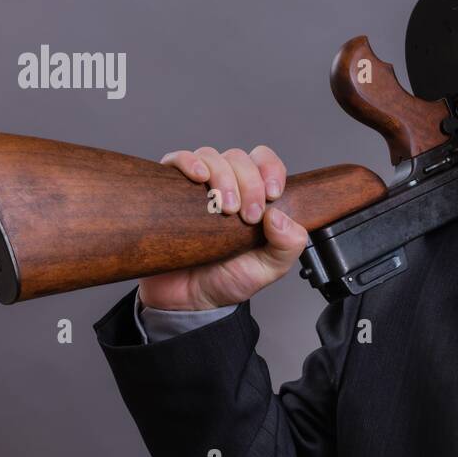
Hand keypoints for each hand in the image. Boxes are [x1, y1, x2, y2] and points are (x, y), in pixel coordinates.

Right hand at [137, 145, 307, 309]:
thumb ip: (287, 246)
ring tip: (223, 209)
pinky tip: (199, 178)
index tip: (272, 195)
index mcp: (254, 196)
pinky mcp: (169, 188)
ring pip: (211, 156)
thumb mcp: (269, 268)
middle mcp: (227, 185)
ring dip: (223, 177)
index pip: (265, 162)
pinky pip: (176, 160)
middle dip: (248, 183)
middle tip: (246, 216)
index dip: (271, 170)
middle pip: (239, 158)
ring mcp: (197, 186)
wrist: (188, 300)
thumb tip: (279, 216)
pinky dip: (189, 162)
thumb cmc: (228, 279)